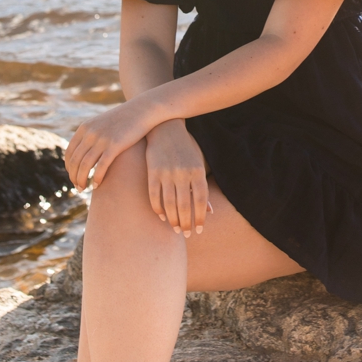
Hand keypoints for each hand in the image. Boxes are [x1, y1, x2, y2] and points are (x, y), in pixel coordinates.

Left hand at [61, 98, 154, 196]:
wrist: (142, 110)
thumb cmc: (123, 119)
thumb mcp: (103, 124)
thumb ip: (92, 134)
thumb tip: (85, 150)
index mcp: (84, 128)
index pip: (70, 152)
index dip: (69, 167)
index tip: (72, 176)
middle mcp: (90, 133)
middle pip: (75, 160)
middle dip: (74, 176)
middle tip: (77, 187)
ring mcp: (102, 139)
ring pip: (85, 165)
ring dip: (81, 179)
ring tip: (83, 189)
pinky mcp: (115, 145)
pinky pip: (101, 166)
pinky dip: (97, 177)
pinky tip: (97, 186)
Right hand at [145, 120, 209, 236]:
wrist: (165, 128)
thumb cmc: (186, 148)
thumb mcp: (199, 164)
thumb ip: (202, 188)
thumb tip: (209, 211)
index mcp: (198, 171)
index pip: (200, 201)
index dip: (200, 218)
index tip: (198, 230)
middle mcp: (183, 173)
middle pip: (185, 206)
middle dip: (185, 223)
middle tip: (186, 234)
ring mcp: (166, 173)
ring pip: (169, 203)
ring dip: (172, 219)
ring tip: (174, 228)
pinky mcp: (152, 172)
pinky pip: (154, 195)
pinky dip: (157, 208)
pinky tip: (161, 215)